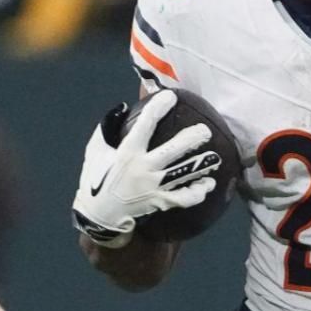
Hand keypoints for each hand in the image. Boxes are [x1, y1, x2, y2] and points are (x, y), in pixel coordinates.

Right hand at [71, 91, 219, 247]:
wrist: (99, 214)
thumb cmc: (96, 177)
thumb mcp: (96, 149)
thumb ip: (108, 127)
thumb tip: (124, 107)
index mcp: (127, 152)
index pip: (145, 125)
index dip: (159, 108)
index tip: (171, 97)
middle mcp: (143, 169)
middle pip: (173, 151)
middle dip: (191, 139)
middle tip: (205, 130)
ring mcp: (154, 187)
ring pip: (183, 175)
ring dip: (201, 166)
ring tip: (215, 158)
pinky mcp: (160, 202)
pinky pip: (184, 198)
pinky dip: (198, 192)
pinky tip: (208, 184)